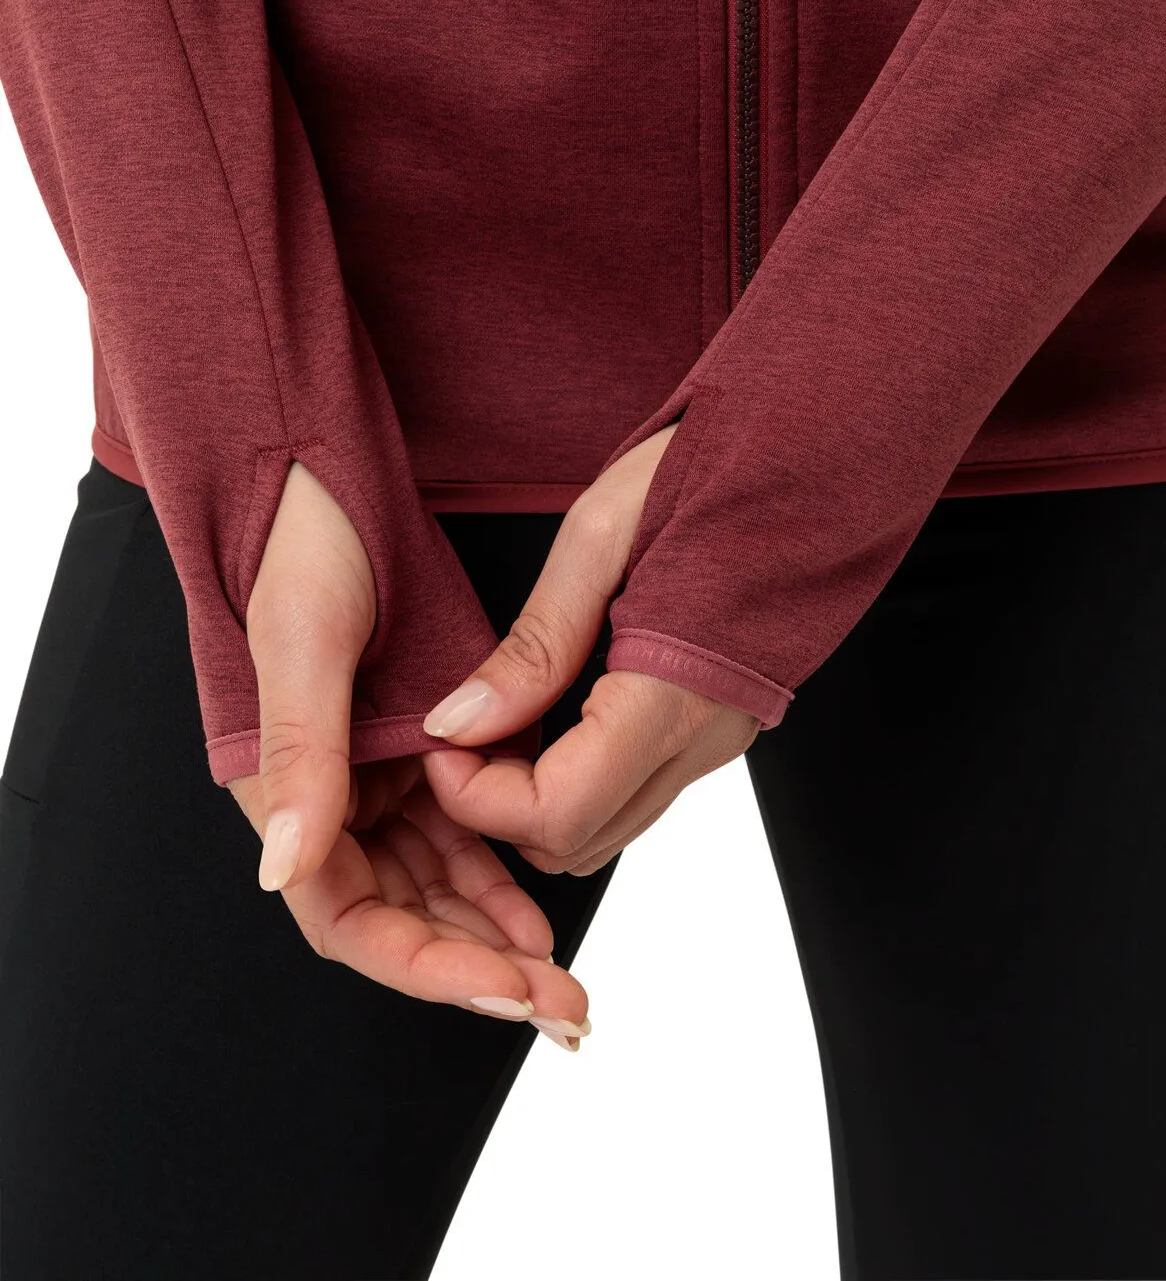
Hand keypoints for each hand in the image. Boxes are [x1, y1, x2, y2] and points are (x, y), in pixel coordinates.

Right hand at [227, 461, 590, 1035]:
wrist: (328, 479)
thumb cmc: (302, 551)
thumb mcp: (304, 646)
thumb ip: (300, 758)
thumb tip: (283, 875)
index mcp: (283, 791)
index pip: (349, 916)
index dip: (425, 966)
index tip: (503, 993)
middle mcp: (327, 799)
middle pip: (399, 919)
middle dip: (473, 971)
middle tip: (559, 1008)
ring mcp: (374, 779)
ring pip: (435, 888)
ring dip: (491, 937)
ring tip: (560, 977)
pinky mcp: (416, 750)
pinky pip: (460, 836)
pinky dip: (497, 878)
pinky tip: (538, 911)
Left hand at [419, 428, 761, 875]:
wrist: (814, 453)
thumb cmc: (718, 468)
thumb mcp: (600, 534)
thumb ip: (534, 644)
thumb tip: (460, 721)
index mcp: (674, 694)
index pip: (558, 812)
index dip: (477, 797)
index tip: (442, 737)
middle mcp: (706, 738)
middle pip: (576, 842)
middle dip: (496, 806)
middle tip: (461, 729)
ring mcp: (719, 738)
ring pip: (605, 829)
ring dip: (534, 798)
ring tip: (499, 719)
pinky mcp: (719, 725)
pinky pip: (634, 791)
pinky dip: (574, 779)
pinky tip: (546, 714)